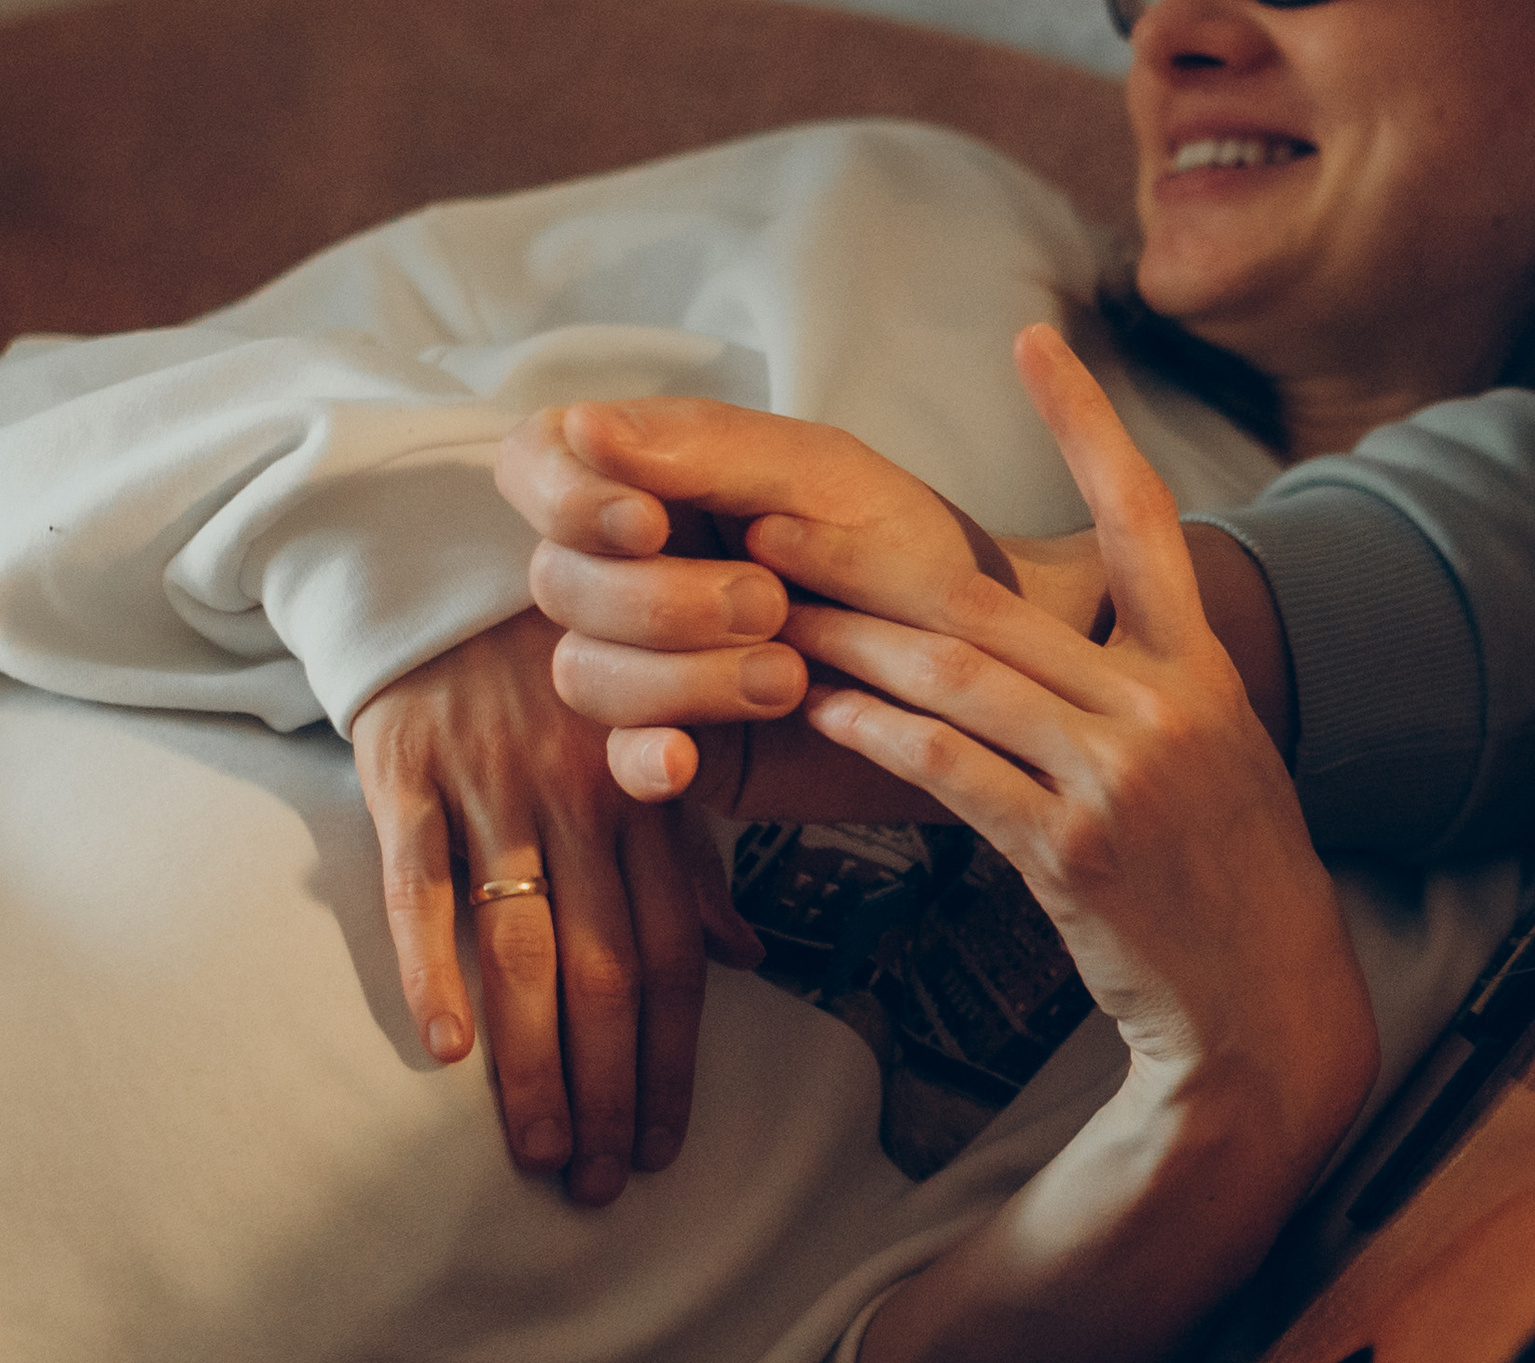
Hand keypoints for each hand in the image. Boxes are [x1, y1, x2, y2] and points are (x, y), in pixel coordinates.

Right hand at [350, 607, 759, 1203]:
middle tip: (602, 1183)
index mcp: (646, 802)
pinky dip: (429, 963)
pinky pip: (416, 879)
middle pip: (604, 971)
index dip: (673, 1056)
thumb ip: (689, 855)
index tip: (665, 1145)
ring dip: (533, 1059)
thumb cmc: (561, 667)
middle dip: (609, 1085)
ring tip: (541, 1150)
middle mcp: (579, 802)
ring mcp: (492, 788)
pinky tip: (444, 1049)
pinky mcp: (406, 768)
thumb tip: (747, 957)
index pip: (671, 957)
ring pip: (522, 945)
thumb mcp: (649, 742)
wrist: (443, 557)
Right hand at [501, 399, 1062, 821]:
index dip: (567, 499)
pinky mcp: (687, 743)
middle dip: (659, 600)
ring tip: (789, 674)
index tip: (647, 523)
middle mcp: (633, 571)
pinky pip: (622, 759)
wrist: (993, 656)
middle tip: (770, 606)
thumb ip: (707, 451)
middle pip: (559, 583)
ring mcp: (653, 663)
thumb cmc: (908, 546)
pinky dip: (644, 759)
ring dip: (678, 675)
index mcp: (652, 483)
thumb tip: (583, 425)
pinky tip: (686, 758)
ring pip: (585, 672)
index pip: (537, 470)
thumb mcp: (824, 476)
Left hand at [503, 397, 1291, 813]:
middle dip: (871, 562)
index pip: (1147, 520)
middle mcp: (1168, 707)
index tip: (1035, 340)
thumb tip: (1051, 637)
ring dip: (853, 643)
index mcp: (1206, 671)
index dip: (1088, 425)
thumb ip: (1147, 687)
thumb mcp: (1218, 760)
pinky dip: (882, 734)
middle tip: (774, 526)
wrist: (1267, 1004)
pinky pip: (956, 771)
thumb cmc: (1229, 881)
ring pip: (963, 679)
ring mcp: (1122, 776)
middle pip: (998, 605)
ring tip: (767, 617)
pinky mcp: (1074, 850)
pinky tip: (823, 710)